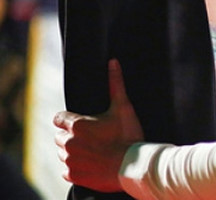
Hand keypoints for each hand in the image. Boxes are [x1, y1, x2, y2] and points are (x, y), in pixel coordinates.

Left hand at [54, 59, 143, 191]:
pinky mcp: (73, 175)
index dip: (69, 119)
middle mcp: (69, 142)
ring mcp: (70, 160)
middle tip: (92, 137)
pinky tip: (92, 162)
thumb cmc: (129, 135)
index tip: (82, 122)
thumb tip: (113, 62)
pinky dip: (76, 166)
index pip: (59, 118)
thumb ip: (115, 84)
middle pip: (60, 136)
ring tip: (93, 150)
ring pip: (63, 152)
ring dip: (73, 150)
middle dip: (72, 135)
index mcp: (77, 125)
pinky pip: (67, 169)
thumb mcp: (123, 107)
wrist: (133, 166)